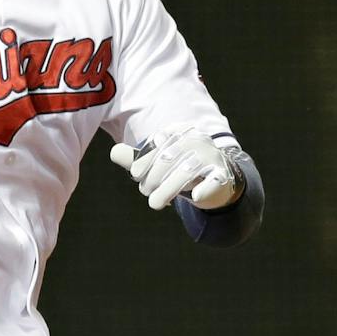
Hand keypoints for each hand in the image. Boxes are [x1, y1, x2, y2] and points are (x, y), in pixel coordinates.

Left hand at [110, 124, 241, 209]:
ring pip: (186, 171)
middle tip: (145, 192)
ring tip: (155, 204)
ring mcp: (211, 156)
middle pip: (169, 157)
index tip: (135, 174)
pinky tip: (195, 197)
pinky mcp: (222, 174)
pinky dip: (205, 188)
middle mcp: (197, 139)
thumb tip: (114, 152)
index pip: (157, 142)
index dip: (143, 160)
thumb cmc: (179, 169)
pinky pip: (214, 180)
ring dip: (168, 189)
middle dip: (153, 177)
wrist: (213, 182)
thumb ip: (135, 158)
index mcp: (179, 131)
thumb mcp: (156, 163)